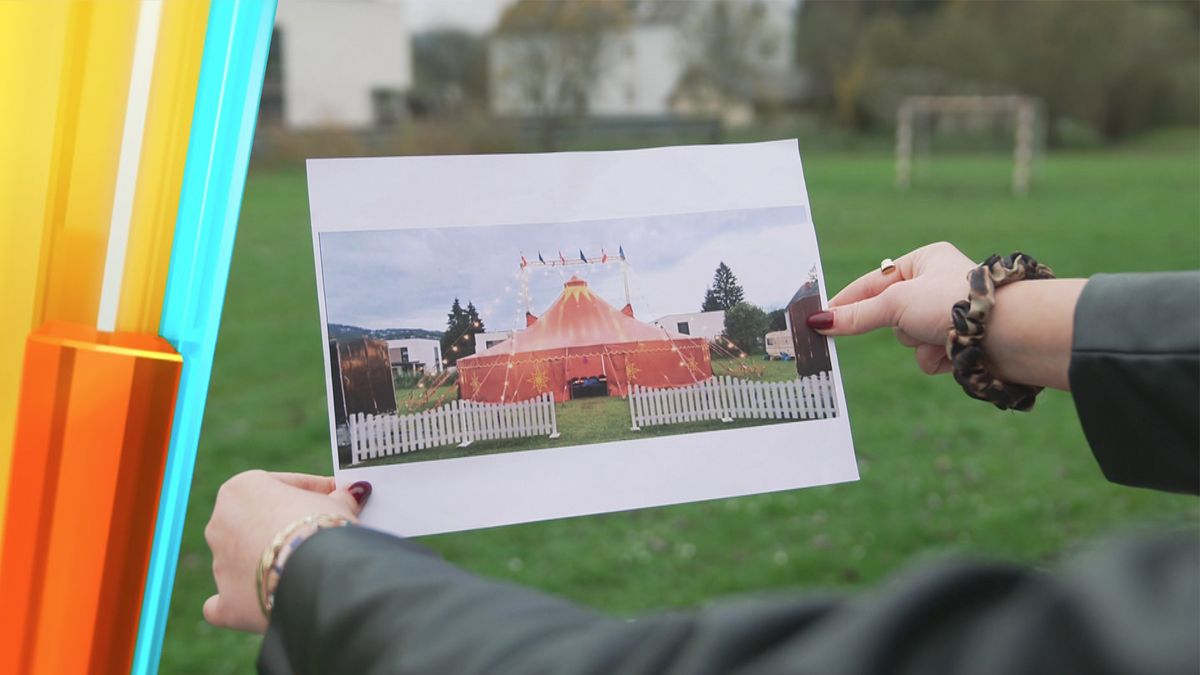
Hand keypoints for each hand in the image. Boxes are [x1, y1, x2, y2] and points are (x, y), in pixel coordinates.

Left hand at [203, 471, 370, 632]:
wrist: (317, 575)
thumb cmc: (323, 528)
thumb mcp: (335, 503)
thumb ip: (336, 498)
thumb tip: (347, 495)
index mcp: (241, 489)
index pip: (282, 486)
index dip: (314, 492)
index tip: (335, 499)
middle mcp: (221, 523)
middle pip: (258, 522)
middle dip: (285, 528)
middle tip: (320, 534)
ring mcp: (220, 564)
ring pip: (244, 560)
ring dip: (268, 562)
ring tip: (306, 570)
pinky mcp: (227, 602)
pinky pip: (225, 602)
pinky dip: (240, 601)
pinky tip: (255, 602)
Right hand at [810, 242, 975, 374]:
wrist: (1010, 333)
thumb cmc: (955, 303)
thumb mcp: (896, 303)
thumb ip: (858, 315)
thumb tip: (820, 322)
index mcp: (925, 260)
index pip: (873, 281)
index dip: (848, 301)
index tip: (822, 317)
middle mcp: (938, 284)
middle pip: (891, 314)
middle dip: (899, 326)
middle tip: (912, 324)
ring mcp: (950, 314)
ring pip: (909, 338)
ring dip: (918, 344)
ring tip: (939, 338)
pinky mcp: (962, 342)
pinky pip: (928, 356)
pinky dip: (935, 359)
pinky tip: (952, 354)